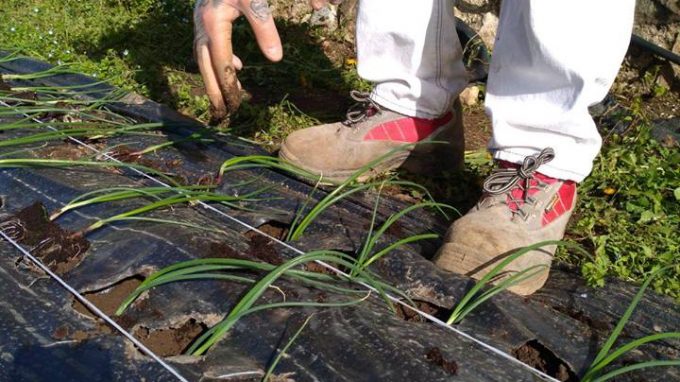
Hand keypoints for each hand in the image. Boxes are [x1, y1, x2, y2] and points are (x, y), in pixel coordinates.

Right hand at [194, 0, 342, 119]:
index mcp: (214, 23)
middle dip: (214, 91)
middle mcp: (202, 24)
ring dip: (213, 78)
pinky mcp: (206, 16)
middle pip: (204, 66)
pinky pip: (207, 44)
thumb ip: (265, 27)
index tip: (235, 107)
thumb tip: (275, 59)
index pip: (220, 65)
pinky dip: (217, 59)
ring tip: (227, 98)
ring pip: (202, 56)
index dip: (228, 88)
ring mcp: (200, 20)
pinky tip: (235, 65)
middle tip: (223, 115)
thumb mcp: (257, 0)